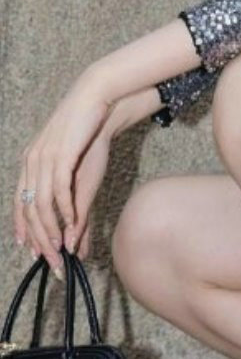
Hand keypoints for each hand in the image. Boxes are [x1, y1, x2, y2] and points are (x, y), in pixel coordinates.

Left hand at [13, 69, 112, 273]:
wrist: (98, 101)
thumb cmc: (89, 134)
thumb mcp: (80, 170)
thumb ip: (76, 201)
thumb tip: (75, 228)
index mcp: (30, 164)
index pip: (20, 205)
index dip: (25, 231)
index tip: (35, 253)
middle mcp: (31, 163)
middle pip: (29, 210)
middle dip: (40, 240)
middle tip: (52, 262)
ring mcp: (43, 159)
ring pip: (40, 205)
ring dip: (50, 231)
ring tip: (61, 248)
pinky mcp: (60, 156)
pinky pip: (59, 190)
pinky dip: (65, 210)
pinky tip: (73, 223)